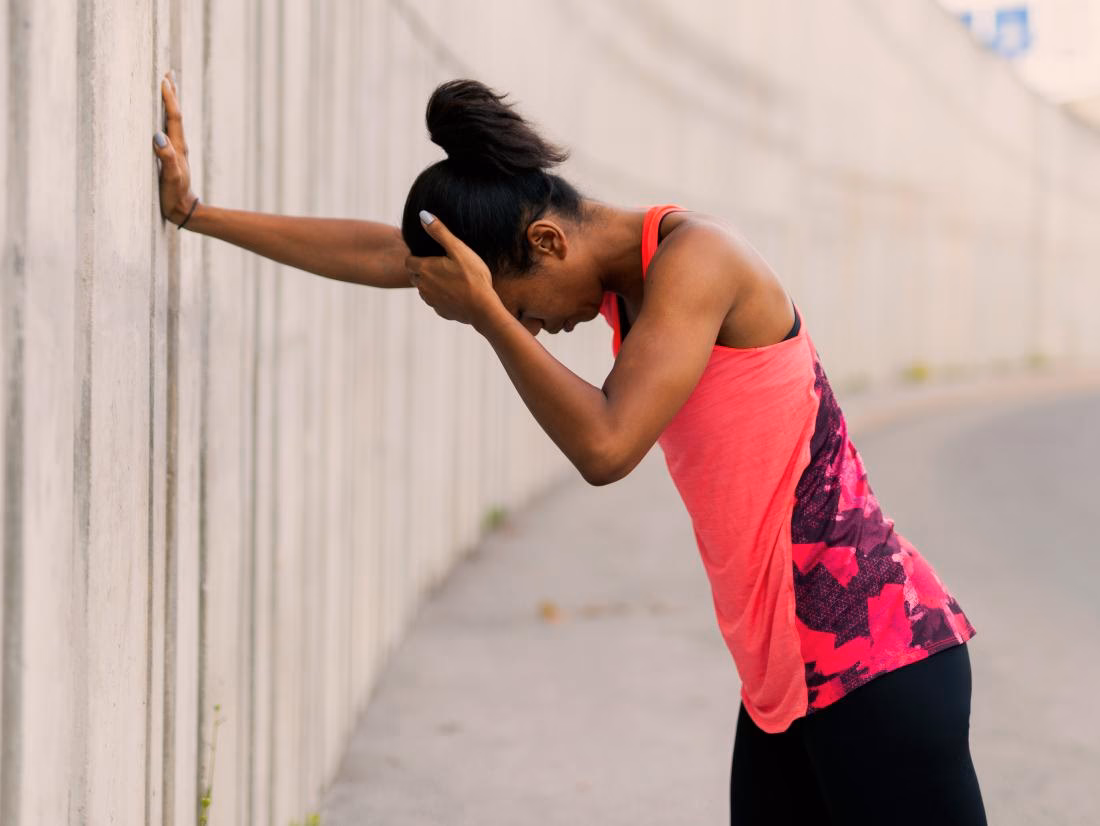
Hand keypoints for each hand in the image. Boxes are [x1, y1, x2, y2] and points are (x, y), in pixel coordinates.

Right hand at [152, 70, 198, 224]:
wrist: (183, 210)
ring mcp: (175, 150)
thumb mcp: (170, 177)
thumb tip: (158, 135)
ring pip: (172, 120)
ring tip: (167, 87)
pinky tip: (161, 117)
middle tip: (169, 73)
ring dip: (169, 103)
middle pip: (175, 114)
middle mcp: (178, 145)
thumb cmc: (174, 195)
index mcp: (177, 147)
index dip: (169, 98)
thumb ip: (166, 157)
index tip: (164, 79)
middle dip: (171, 94)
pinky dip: (165, 117)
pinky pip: (168, 130)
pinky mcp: (171, 156)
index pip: (173, 117)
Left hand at [405, 211, 500, 326]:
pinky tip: (456, 292)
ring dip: (431, 283)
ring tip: (449, 278)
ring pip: (424, 289)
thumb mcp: (458, 249)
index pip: (408, 261)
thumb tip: (423, 215)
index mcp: (424, 269)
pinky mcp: (440, 311)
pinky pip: (435, 301)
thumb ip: (439, 231)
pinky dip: (441, 296)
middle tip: (441, 265)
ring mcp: (431, 301)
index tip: (429, 255)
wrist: (483, 308)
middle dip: (422, 270)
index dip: (416, 257)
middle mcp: (423, 286)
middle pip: (415, 275)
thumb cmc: (472, 277)